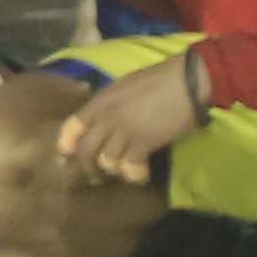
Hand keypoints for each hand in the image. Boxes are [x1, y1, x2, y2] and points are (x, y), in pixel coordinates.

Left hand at [65, 53, 207, 185]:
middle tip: (95, 177)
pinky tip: (141, 175)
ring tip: (123, 172)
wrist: (188, 81)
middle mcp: (106, 118)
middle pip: (86, 151)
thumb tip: (103, 121)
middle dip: (88, 168)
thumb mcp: (124, 87)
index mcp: (100, 102)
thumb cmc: (160, 79)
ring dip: (114, 171)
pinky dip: (134, 174)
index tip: (68, 157)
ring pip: (107, 162)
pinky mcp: (144, 143)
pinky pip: (130, 167)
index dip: (67, 145)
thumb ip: (110, 105)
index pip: (71, 127)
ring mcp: (124, 131)